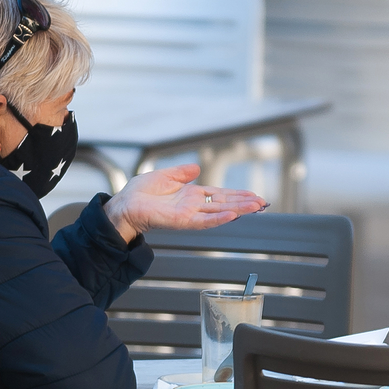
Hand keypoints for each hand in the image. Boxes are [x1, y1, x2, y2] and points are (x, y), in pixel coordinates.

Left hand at [102, 164, 267, 243]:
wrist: (124, 205)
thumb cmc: (139, 193)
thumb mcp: (164, 176)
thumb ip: (182, 173)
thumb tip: (197, 168)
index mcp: (191, 195)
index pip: (220, 195)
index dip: (237, 195)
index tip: (254, 195)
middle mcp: (194, 206)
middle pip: (225, 204)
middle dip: (244, 203)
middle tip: (263, 203)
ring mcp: (190, 214)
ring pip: (219, 212)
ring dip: (238, 210)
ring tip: (256, 207)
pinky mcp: (182, 221)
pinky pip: (204, 221)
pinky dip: (218, 218)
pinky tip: (232, 215)